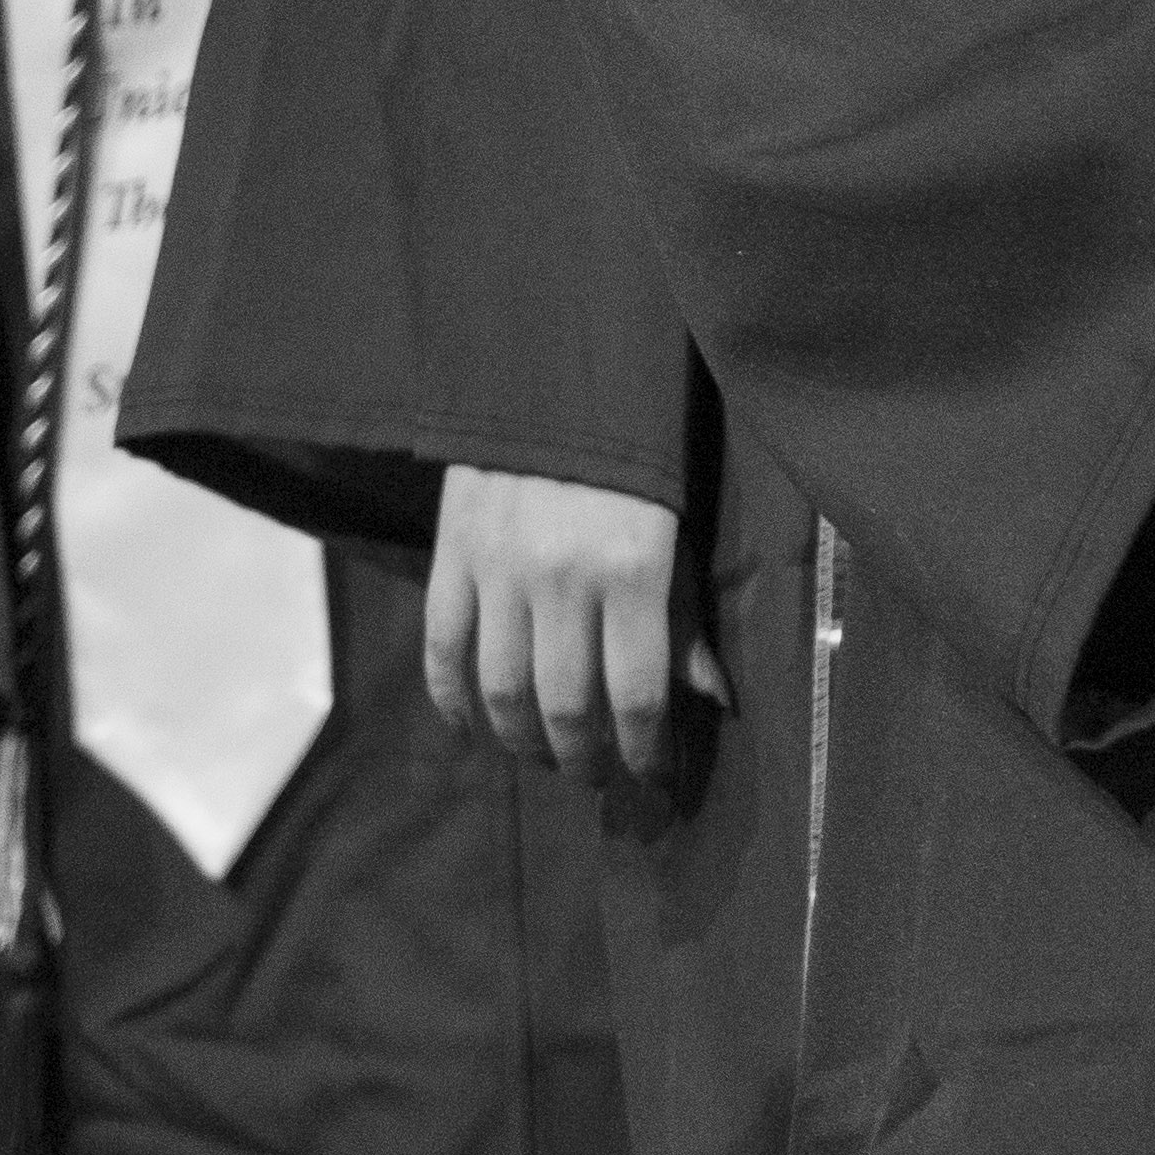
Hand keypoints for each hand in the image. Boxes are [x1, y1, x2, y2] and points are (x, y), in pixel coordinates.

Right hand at [426, 466, 695, 778]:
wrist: (555, 379)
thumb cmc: (635, 460)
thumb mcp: (678, 530)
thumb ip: (687, 618)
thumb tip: (711, 701)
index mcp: (633, 569)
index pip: (636, 694)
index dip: (645, 751)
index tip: (654, 775)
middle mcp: (562, 577)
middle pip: (565, 706)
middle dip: (584, 758)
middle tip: (597, 775)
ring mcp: (498, 569)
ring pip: (502, 690)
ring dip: (523, 741)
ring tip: (546, 757)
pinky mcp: (451, 555)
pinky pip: (443, 650)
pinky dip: (452, 702)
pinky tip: (470, 731)